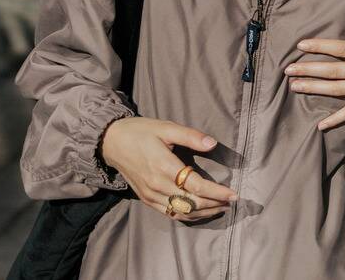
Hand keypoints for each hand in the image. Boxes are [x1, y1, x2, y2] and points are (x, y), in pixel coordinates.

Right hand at [100, 117, 236, 221]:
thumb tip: (213, 144)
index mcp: (164, 167)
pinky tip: (200, 212)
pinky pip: (169, 213)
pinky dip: (188, 215)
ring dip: (204, 212)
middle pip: (192, 203)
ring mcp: (151, 195)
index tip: (234, 194)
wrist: (111, 142)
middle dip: (215, 204)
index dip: (218, 192)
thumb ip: (190, 136)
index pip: (197, 187)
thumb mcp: (166, 128)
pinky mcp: (146, 199)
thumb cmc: (140, 132)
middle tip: (232, 202)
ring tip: (221, 208)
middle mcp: (158, 185)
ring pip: (182, 211)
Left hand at [289, 0, 344, 130]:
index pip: (343, 49)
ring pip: (339, 91)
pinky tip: (320, 125)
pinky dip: (337, 119)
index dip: (321, 47)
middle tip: (287, 70)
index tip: (301, 45)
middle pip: (335, 71)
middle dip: (309, 70)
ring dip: (316, 89)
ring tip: (295, 87)